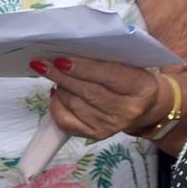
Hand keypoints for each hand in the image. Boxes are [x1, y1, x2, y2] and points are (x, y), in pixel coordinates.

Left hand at [39, 57, 166, 140]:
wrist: (143, 106)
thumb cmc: (131, 78)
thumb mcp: (130, 64)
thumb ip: (106, 58)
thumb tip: (69, 52)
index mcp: (142, 87)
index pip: (109, 75)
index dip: (83, 68)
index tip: (61, 60)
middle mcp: (128, 110)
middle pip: (88, 91)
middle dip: (62, 76)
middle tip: (43, 64)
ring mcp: (111, 126)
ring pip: (74, 104)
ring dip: (60, 87)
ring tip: (52, 74)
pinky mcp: (96, 135)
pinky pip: (66, 121)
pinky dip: (56, 105)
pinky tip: (55, 93)